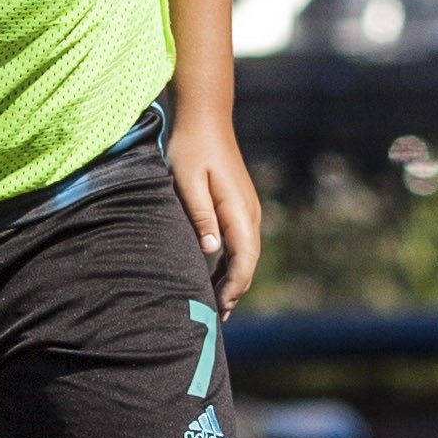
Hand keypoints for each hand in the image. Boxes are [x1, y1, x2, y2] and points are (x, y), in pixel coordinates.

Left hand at [168, 118, 261, 311]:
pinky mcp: (237, 206)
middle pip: (248, 263)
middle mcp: (249, 213)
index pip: (244, 260)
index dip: (233, 288)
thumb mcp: (188, 181)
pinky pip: (238, 243)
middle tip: (214, 320)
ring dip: (231, 280)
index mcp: (239, 210)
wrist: (204, 117)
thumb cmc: (190, 147)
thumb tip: (211, 251)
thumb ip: (200, 216)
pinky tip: (213, 275)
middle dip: (233, 292)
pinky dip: (229, 264)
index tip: (218, 309)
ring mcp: (246, 209)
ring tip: (213, 306)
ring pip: (244, 255)